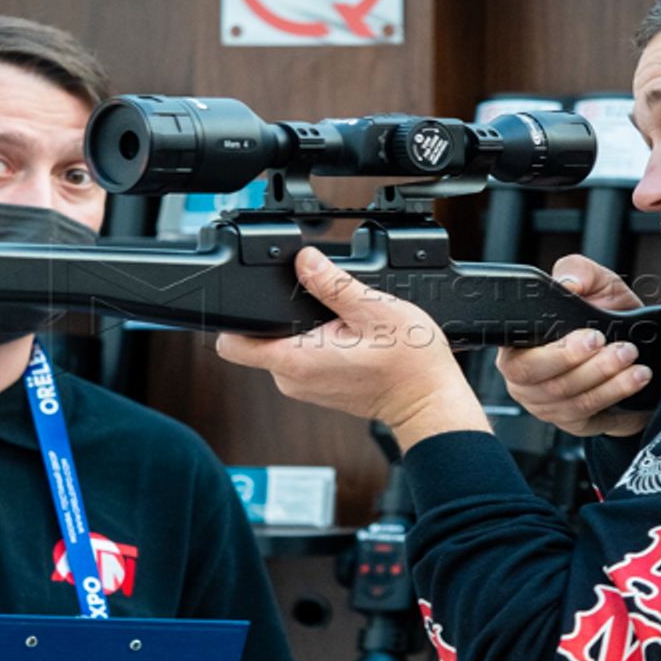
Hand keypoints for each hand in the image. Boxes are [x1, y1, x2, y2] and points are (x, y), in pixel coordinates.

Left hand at [214, 248, 489, 452]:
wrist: (428, 400)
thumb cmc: (408, 363)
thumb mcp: (373, 309)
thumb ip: (333, 284)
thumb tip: (304, 260)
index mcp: (296, 360)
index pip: (233, 344)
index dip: (233, 317)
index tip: (247, 297)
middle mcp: (291, 379)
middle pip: (260, 337)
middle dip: (282, 314)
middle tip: (323, 304)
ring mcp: (303, 386)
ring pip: (281, 344)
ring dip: (302, 328)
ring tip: (342, 321)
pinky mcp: (316, 387)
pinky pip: (300, 356)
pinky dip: (315, 341)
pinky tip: (347, 335)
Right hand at [494, 255, 651, 439]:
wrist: (633, 343)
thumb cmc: (604, 311)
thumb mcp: (596, 282)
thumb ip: (578, 271)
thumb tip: (568, 284)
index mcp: (517, 342)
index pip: (519, 354)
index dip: (555, 351)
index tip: (592, 336)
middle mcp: (523, 378)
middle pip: (544, 384)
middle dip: (586, 367)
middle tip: (619, 348)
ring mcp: (545, 405)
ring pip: (569, 402)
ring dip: (607, 382)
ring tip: (633, 361)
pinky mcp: (571, 422)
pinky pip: (589, 417)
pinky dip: (615, 398)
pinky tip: (634, 381)